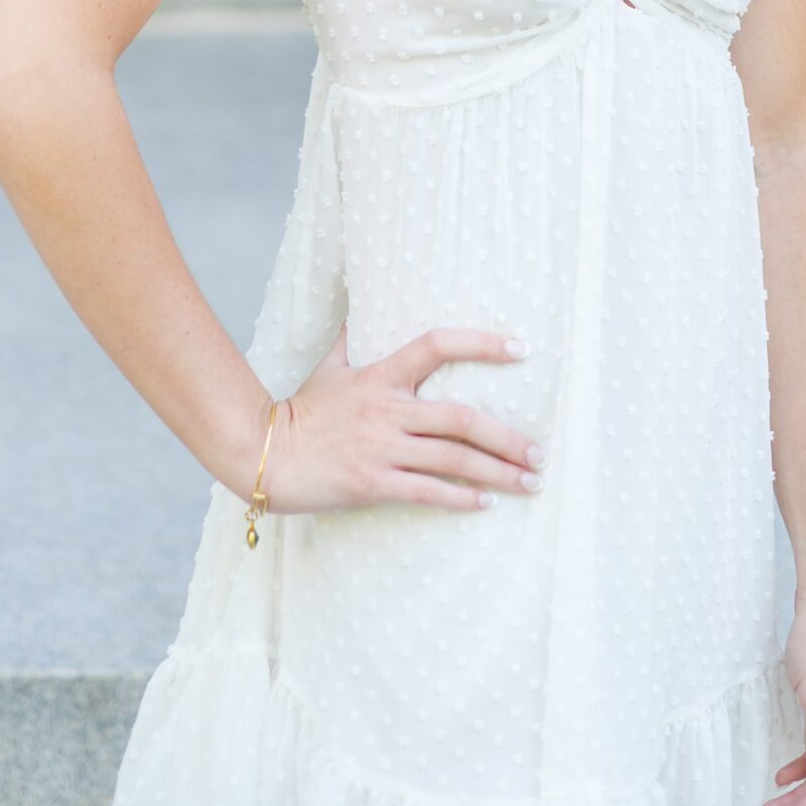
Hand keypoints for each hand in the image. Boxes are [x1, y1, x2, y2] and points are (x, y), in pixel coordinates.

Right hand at [260, 320, 546, 515]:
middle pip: (461, 418)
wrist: (265, 454)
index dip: (482, 343)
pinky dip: (460, 498)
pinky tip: (486, 503)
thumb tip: (355, 302)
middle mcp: (388, 409)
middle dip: (507, 437)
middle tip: (540, 451)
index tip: (521, 349)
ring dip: (497, 472)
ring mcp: (382, 448)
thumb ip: (350, 337)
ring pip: (452, 459)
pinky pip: (426, 492)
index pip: (438, 345)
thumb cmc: (299, 411)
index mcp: (382, 375)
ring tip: (529, 481)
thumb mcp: (328, 367)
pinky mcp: (372, 483)